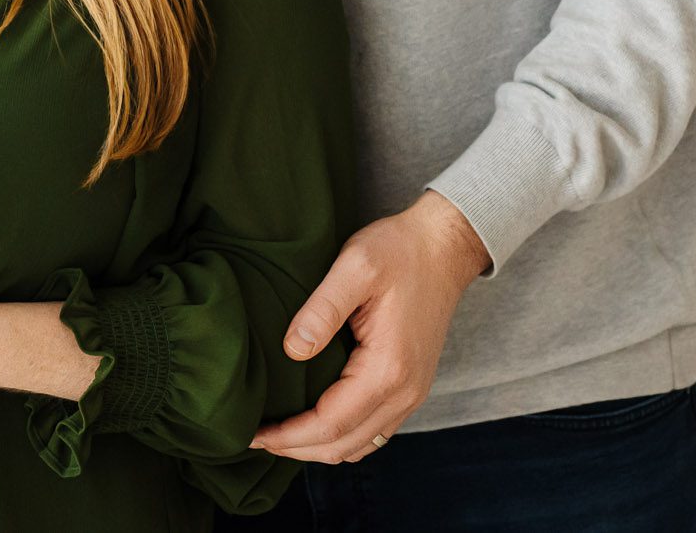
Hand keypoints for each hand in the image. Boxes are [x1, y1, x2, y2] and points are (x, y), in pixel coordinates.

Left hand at [250, 191, 491, 463]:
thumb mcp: (355, 266)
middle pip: (344, 446)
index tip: (251, 433)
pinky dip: (341, 437)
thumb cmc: (400, 251)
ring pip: (360, 445)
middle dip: (296, 449)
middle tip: (254, 438)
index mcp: (388, 369)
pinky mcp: (410, 386)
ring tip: (279, 435)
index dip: (288, 436)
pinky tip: (315, 422)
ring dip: (318, 448)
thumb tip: (293, 350)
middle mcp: (405, 392)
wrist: (444, 247)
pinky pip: (373, 430)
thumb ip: (322, 309)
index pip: (330, 424)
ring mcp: (411, 393)